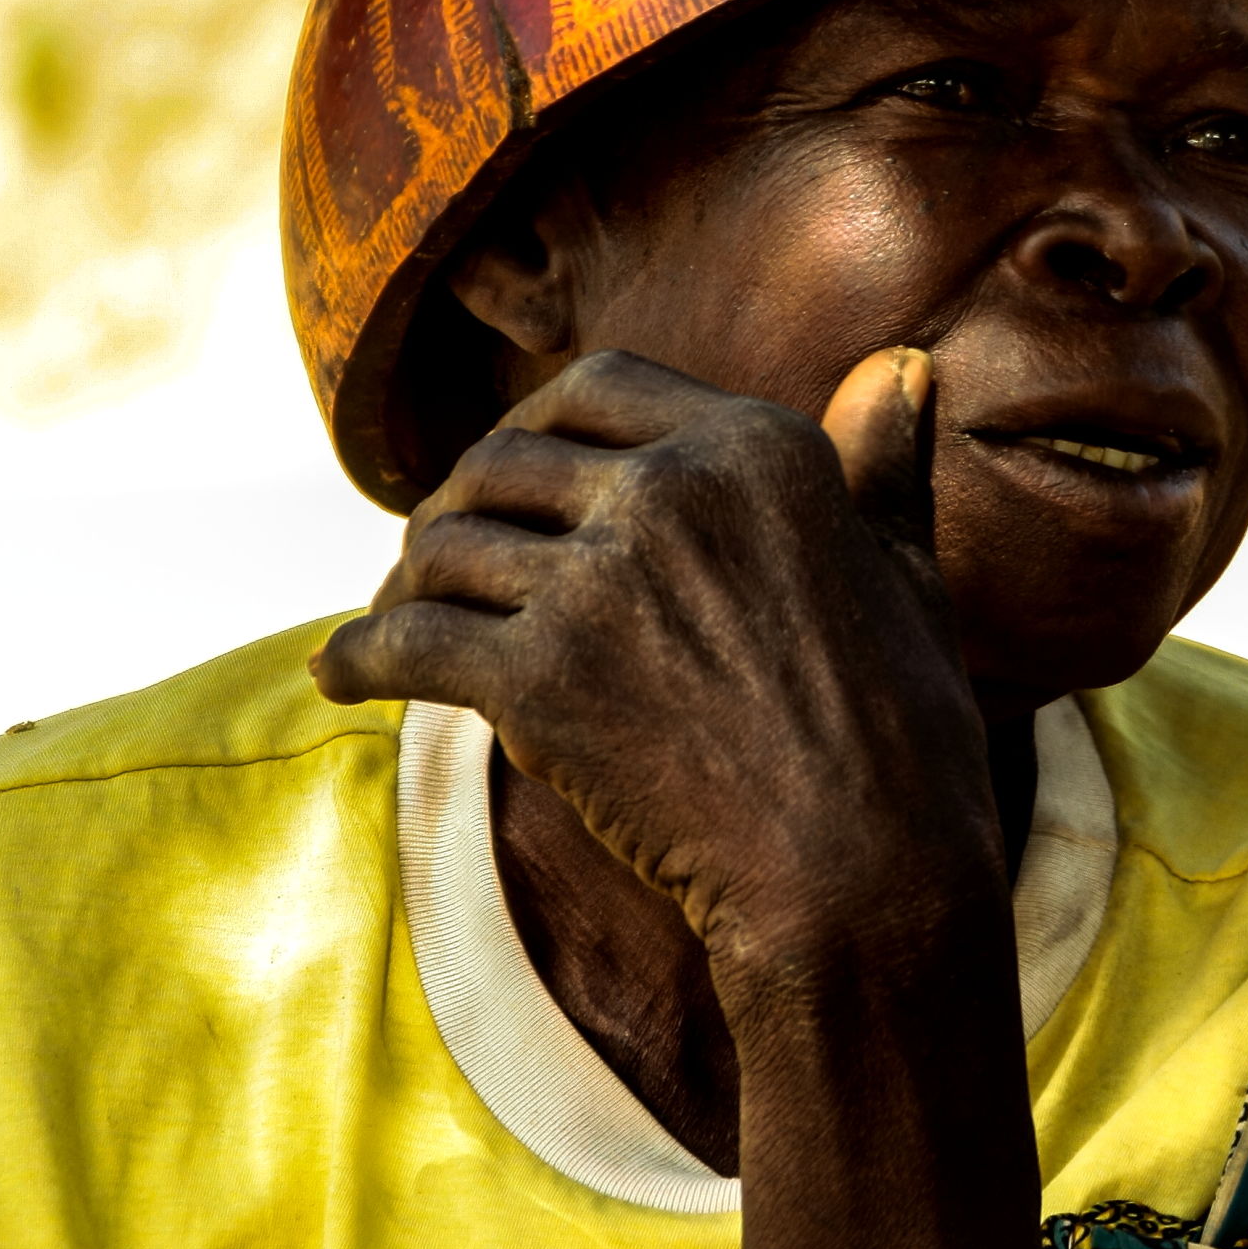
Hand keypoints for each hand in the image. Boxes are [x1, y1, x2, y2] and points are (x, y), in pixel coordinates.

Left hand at [309, 346, 1000, 985]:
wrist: (869, 884)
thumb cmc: (904, 739)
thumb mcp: (909, 571)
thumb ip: (883, 462)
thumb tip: (902, 363)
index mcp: (757, 445)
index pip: (597, 385)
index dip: (533, 422)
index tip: (510, 469)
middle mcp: (672, 488)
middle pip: (504, 460)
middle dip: (457, 504)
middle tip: (436, 557)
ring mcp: (599, 581)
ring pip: (446, 548)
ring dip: (404, 586)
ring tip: (393, 620)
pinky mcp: (539, 681)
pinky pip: (409, 643)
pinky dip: (359, 659)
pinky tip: (338, 676)